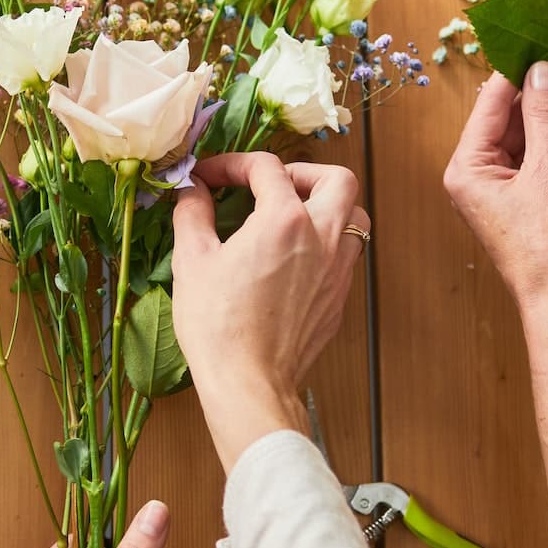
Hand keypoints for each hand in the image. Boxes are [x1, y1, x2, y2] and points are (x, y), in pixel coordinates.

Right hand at [170, 154, 365, 468]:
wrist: (249, 383)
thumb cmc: (217, 325)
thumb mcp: (192, 261)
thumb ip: (193, 214)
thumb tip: (192, 190)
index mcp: (283, 221)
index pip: (266, 168)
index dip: (233, 164)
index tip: (210, 178)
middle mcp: (321, 238)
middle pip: (336, 179)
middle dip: (303, 172)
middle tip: (272, 185)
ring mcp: (337, 270)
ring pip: (355, 215)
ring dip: (327, 205)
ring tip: (292, 216)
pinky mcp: (339, 298)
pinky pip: (347, 254)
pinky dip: (326, 242)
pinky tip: (295, 257)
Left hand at [442, 64, 547, 304]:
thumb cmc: (545, 246)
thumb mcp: (547, 172)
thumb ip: (545, 117)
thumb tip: (542, 71)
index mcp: (466, 166)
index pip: (490, 103)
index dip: (517, 70)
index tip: (542, 40)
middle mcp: (477, 172)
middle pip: (509, 116)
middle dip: (542, 89)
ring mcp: (502, 185)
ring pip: (530, 134)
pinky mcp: (528, 195)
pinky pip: (543, 155)